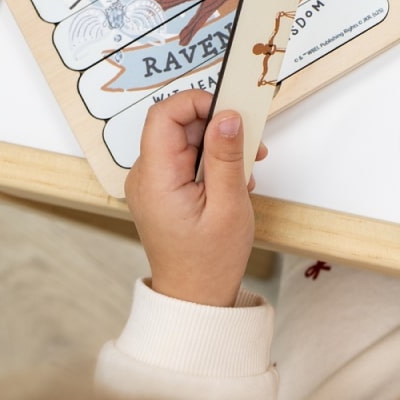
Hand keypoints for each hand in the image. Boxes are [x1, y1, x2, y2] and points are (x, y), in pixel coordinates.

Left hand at [125, 90, 266, 306]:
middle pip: (179, 124)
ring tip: (246, 171)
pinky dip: (214, 160)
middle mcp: (147, 175)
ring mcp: (154, 182)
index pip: (164, 115)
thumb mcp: (229, 205)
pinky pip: (188, 157)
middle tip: (252, 145)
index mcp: (156, 178)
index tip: (232, 112)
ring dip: (221, 145)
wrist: (194, 297)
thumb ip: (226, 156)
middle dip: (219, 126)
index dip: (198, 102)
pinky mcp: (164, 188)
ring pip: (187, 139)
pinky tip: (234, 182)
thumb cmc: (210, 260)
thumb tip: (228, 115)